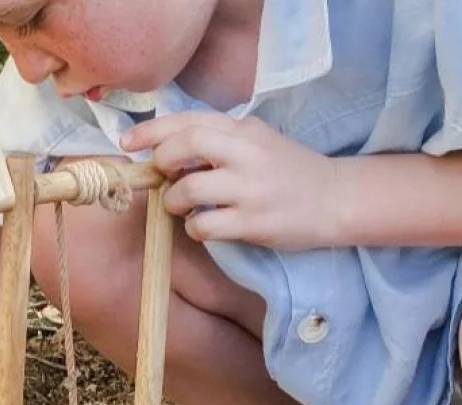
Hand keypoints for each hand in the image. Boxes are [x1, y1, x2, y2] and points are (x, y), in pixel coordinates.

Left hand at [120, 112, 341, 249]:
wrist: (335, 198)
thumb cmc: (289, 171)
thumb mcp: (257, 142)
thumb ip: (218, 142)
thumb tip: (167, 152)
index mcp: (244, 130)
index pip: (188, 120)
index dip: (151, 130)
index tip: (126, 142)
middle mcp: (247, 154)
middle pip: (185, 145)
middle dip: (162, 162)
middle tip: (163, 177)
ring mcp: (251, 189)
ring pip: (189, 190)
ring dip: (174, 201)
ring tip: (182, 207)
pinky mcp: (254, 223)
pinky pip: (205, 226)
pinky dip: (194, 228)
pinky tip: (204, 227)